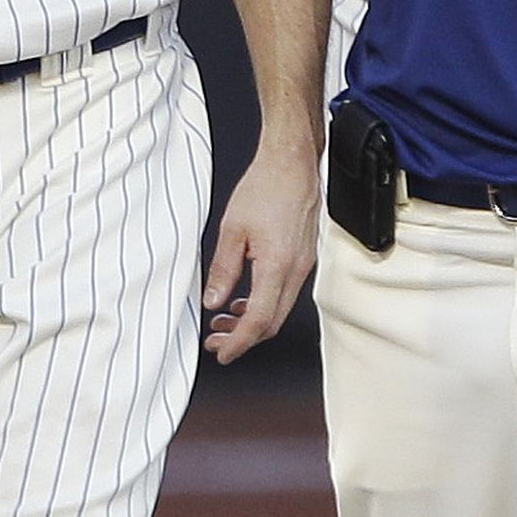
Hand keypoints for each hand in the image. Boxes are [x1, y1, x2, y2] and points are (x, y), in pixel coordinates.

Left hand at [202, 147, 320, 364]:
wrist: (292, 163)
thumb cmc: (265, 187)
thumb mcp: (232, 230)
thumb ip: (223, 270)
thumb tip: (213, 301)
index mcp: (277, 266)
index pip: (259, 320)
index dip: (238, 342)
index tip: (222, 352)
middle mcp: (296, 270)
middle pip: (272, 322)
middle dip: (243, 337)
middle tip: (216, 340)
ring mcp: (303, 265)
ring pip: (279, 309)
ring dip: (252, 321)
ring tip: (223, 320)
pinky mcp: (303, 257)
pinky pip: (284, 292)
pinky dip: (263, 303)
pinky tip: (243, 299)